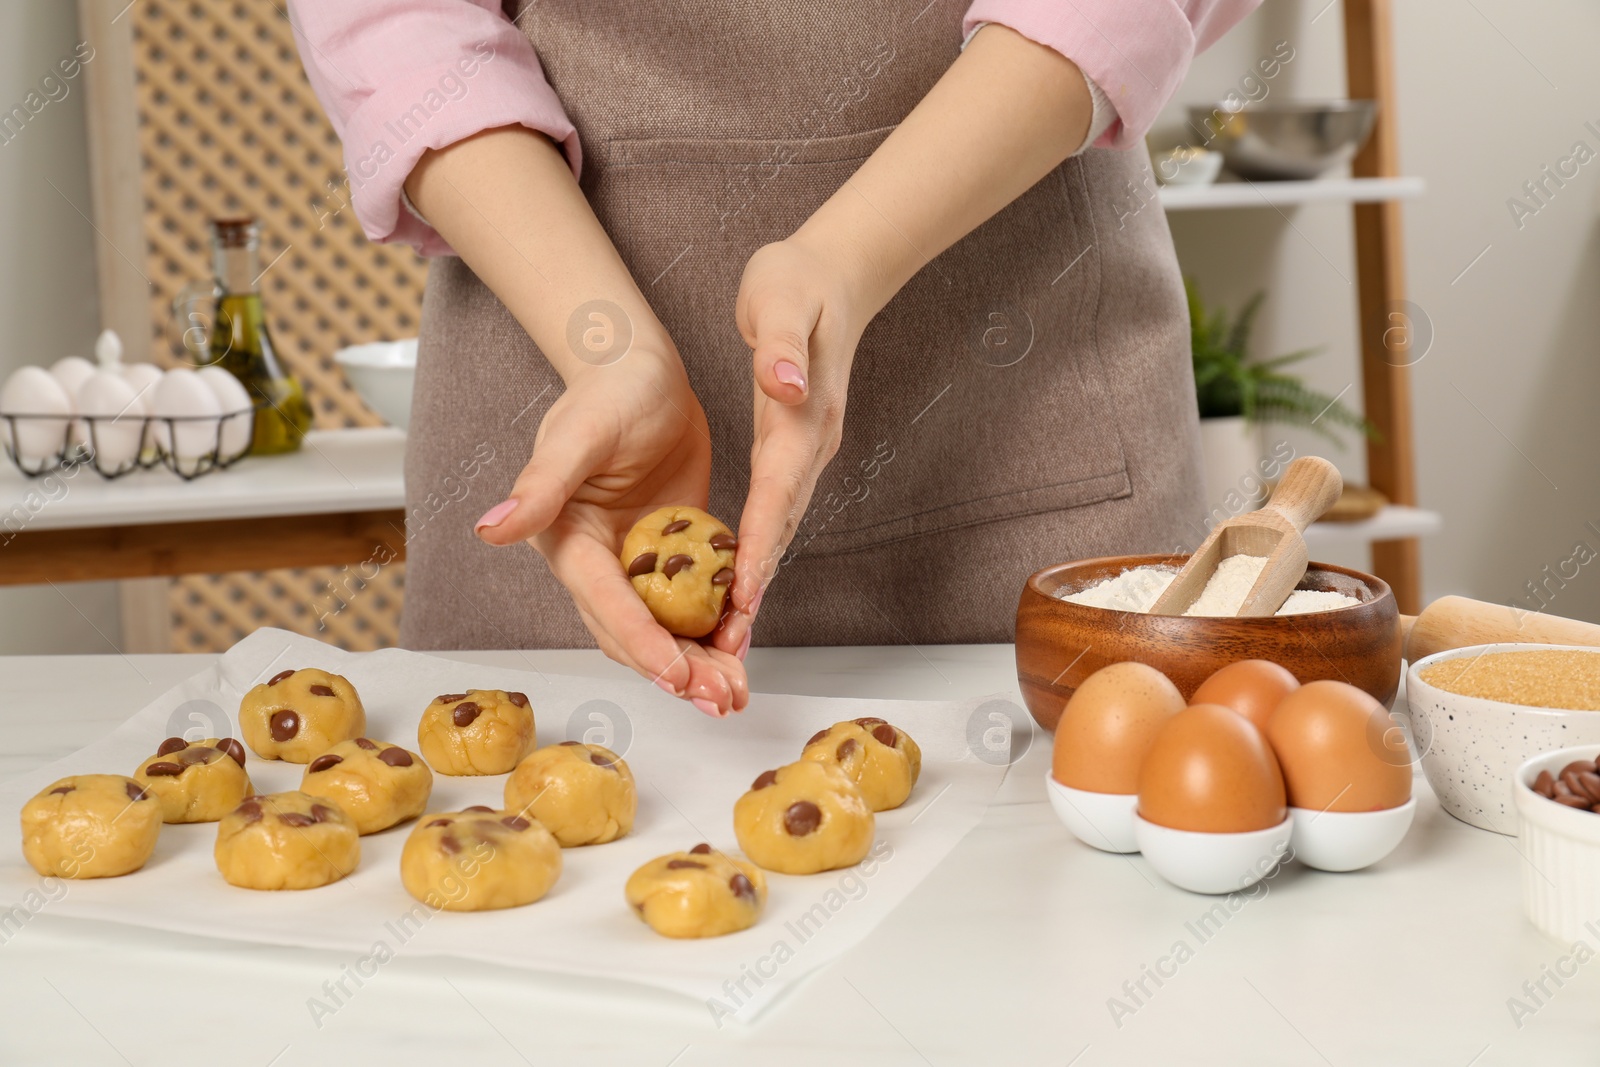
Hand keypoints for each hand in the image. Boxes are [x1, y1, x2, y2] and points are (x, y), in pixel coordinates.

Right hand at [476, 340, 748, 714]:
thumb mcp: (577, 436)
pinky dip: (720, 631)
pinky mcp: (675, 555)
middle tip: (718, 699)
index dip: (641, 642)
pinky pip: (696, 605)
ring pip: (668, 630)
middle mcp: (601, 565)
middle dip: (676, 671)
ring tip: (735, 693)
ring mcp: (640, 565)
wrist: (643, 373)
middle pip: (636, 634)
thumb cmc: (606, 393)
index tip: (675, 673)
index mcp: (570, 543)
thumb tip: (489, 529)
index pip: (606, 603)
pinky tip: (744, 653)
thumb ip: (540, 485)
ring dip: (701, 665)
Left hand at [711, 235, 873, 655]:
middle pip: (783, 527)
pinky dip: (758, 554)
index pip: (778, 490)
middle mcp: (811, 444)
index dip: (761, 544)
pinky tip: (735, 587)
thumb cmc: (798, 281)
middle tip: (731, 646)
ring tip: (729, 640)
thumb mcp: (782, 298)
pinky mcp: (794, 451)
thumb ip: (782, 346)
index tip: (744, 596)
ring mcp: (807, 452)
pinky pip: (775, 513)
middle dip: (758, 587)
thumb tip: (786, 385)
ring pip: (781, 528)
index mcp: (804, 416)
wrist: (834, 273)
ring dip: (759, 583)